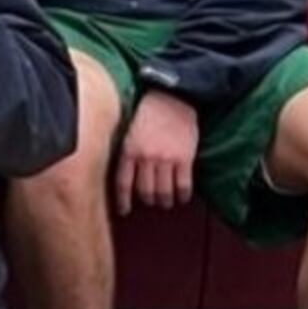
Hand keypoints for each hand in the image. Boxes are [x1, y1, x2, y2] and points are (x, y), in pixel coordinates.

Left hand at [115, 89, 197, 216]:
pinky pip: (183, 185)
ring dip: (164, 201)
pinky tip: (181, 197)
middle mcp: (146, 158)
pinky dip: (182, 195)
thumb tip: (124, 173)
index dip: (123, 201)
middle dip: (147, 200)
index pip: (122, 183)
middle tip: (150, 202)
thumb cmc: (148, 113)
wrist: (172, 98)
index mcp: (129, 151)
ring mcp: (166, 159)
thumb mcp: (128, 132)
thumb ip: (127, 152)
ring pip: (164, 192)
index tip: (124, 210)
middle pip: (145, 191)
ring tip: (165, 202)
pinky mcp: (185, 159)